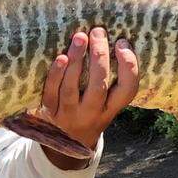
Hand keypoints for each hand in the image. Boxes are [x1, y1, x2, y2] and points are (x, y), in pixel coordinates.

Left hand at [39, 27, 139, 169]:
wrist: (66, 146)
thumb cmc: (90, 112)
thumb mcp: (107, 104)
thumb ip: (111, 79)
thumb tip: (112, 37)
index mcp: (111, 109)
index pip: (127, 89)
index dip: (129, 66)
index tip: (122, 43)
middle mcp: (92, 113)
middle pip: (98, 86)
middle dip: (99, 57)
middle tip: (98, 31)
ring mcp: (69, 114)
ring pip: (72, 88)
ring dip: (76, 60)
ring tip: (80, 37)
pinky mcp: (48, 112)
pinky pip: (51, 92)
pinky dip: (56, 75)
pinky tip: (61, 58)